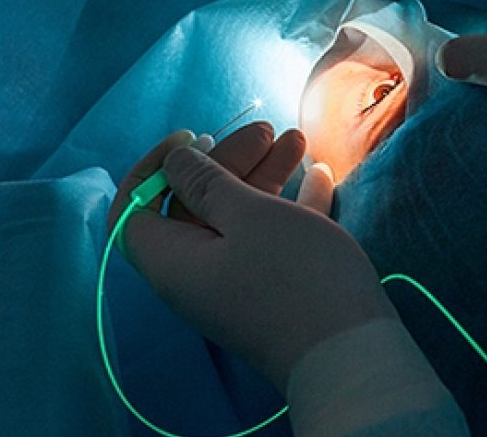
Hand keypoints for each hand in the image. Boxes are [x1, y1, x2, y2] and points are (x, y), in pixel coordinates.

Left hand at [107, 124, 398, 393]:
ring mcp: (239, 283)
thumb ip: (206, 182)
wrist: (351, 355)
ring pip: (239, 217)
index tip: (195, 137)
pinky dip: (288, 203)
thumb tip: (177, 161)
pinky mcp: (276, 289)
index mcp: (172, 260)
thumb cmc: (293, 277)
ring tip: (298, 140)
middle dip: (228, 160)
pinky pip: (272, 238)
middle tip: (266, 131)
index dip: (157, 167)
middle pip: (195, 205)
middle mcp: (198, 273)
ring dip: (264, 174)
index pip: (135, 209)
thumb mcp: (247, 215)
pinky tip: (316, 175)